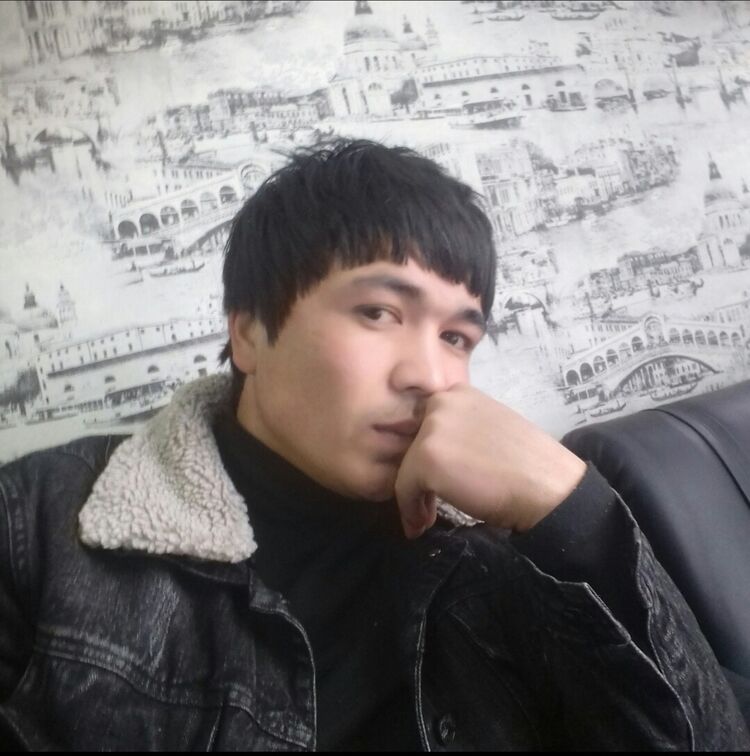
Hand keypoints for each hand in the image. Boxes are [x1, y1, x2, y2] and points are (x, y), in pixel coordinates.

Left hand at [393, 385, 586, 538]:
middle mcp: (442, 402)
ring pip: (406, 467)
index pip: (426, 424)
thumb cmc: (528, 465)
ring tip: (428, 516)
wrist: (548, 488)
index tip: (438, 480)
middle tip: (431, 502)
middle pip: (412, 444)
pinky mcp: (426, 458)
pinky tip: (424, 524)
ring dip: (415, 494)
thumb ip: (461, 431)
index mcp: (459, 393)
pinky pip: (404, 489)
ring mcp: (433, 428)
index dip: (428, 455)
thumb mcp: (489, 429)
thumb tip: (437, 454)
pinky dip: (411, 510)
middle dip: (418, 474)